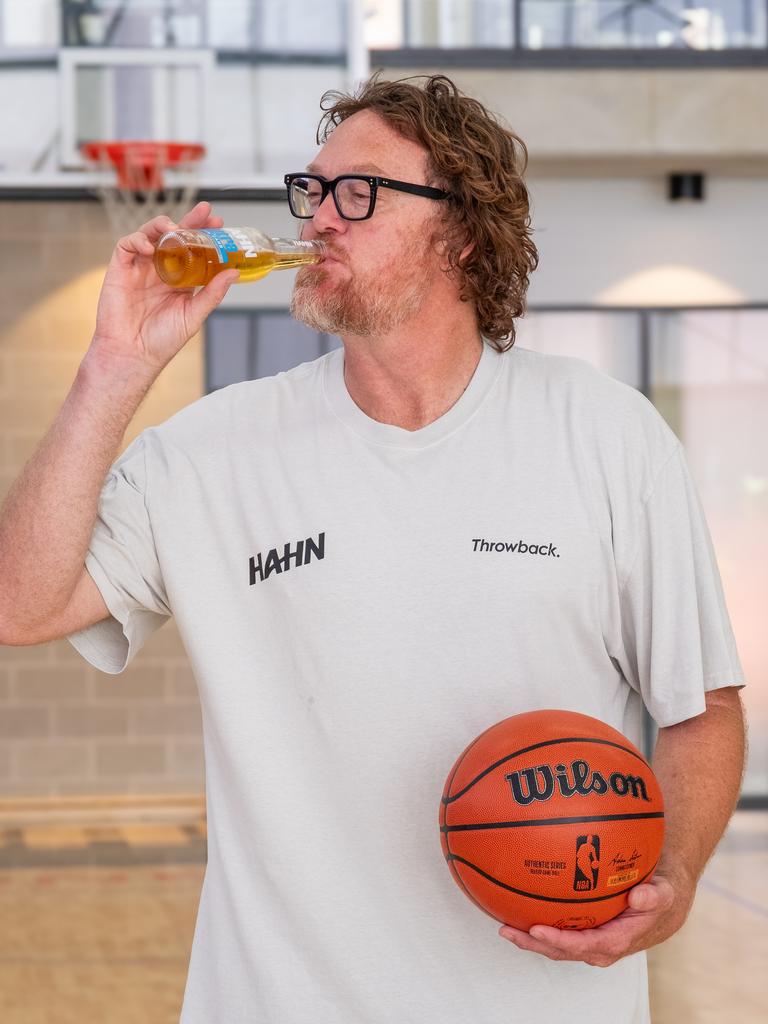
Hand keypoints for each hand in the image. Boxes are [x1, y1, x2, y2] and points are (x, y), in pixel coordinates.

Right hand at [88, 201, 239, 377]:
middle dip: (188, 221)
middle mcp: (159, 271)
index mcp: (178, 280)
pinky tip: (149, 246)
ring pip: (150, 235)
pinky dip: (137, 240)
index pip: (193, 250)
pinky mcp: (119, 269)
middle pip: (174, 237)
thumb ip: (212, 293)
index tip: (219, 223)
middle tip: (205, 210)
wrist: (133, 354)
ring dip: (162, 225)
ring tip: (174, 226)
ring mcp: (139, 268)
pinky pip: (126, 245)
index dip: (204, 234)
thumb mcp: (194, 315)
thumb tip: (233, 273)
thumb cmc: (162, 340)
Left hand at [498, 872, 693, 966]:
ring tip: (503, 926)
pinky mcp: (583, 931)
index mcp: (616, 940)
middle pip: (561, 950)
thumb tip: (638, 896)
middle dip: (534, 943)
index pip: (583, 945)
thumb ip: (653, 896)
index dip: (559, 940)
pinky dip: (537, 925)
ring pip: (555, 945)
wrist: (659, 904)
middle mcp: (598, 946)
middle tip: (507, 930)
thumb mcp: (663, 894)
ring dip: (529, 938)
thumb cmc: (658, 897)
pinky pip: (557, 931)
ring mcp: (589, 941)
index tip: (537, 929)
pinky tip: (516, 909)